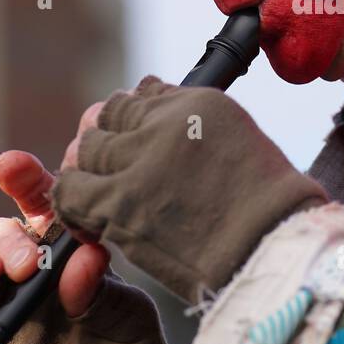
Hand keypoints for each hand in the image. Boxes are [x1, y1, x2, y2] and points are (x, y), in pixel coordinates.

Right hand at [0, 150, 108, 336]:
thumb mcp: (132, 324)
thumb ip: (105, 292)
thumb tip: (82, 258)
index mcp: (70, 256)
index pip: (47, 208)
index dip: (28, 183)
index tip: (12, 167)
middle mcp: (27, 275)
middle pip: (0, 236)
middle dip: (6, 241)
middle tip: (27, 265)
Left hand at [52, 76, 328, 302]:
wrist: (271, 249)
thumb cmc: (266, 205)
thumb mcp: (238, 139)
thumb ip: (192, 120)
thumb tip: (152, 98)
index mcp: (196, 103)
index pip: (142, 94)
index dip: (133, 119)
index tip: (136, 139)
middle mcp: (164, 122)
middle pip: (110, 116)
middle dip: (108, 139)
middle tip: (118, 170)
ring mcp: (139, 160)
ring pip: (87, 150)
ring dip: (90, 169)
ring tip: (106, 193)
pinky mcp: (120, 204)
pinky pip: (72, 191)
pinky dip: (73, 201)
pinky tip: (89, 215)